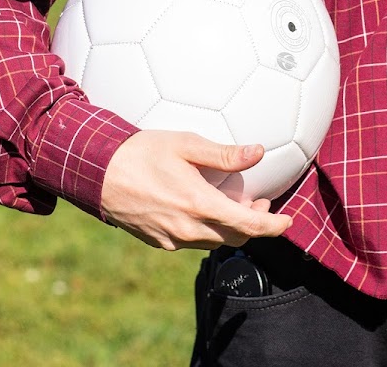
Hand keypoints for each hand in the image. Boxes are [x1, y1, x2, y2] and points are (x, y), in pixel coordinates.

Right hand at [100, 130, 292, 251]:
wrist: (98, 172)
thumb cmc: (143, 152)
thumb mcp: (187, 144)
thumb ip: (224, 154)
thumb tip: (258, 152)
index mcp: (199, 205)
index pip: (248, 226)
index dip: (273, 227)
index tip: (288, 221)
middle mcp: (188, 229)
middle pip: (234, 237)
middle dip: (253, 224)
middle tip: (258, 202)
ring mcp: (171, 239)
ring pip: (213, 241)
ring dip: (229, 226)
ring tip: (233, 201)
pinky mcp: (158, 241)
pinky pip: (192, 241)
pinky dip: (207, 229)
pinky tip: (203, 207)